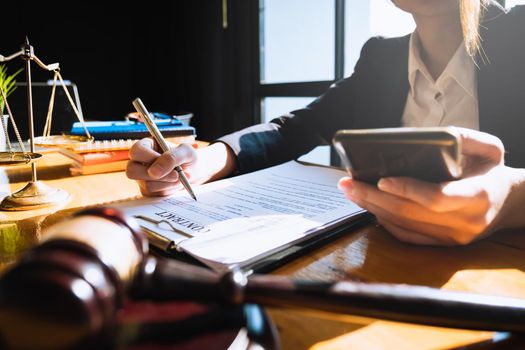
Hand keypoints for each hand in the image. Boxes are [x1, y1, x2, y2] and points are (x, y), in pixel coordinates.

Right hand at [126, 139, 236, 196]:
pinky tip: (176, 183)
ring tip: (181, 177)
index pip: (136, 151)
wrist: (193, 171)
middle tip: (177, 175)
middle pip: (132, 170)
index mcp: (146, 146)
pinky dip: (168, 189)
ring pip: (146, 184)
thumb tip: (154, 172)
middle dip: (156, 175)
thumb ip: (172, 157)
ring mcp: (141, 177)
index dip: (148, 157)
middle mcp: (139, 162)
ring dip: (167, 182)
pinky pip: (153, 194)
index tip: (166, 162)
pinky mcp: (147, 190)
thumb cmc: (188, 157)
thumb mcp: (186, 151)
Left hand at [337, 128, 524, 244]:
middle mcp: (464, 223)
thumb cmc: (493, 171)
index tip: (381, 179)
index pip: (437, 198)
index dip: (407, 190)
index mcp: (478, 197)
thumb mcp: (491, 148)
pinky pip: (406, 236)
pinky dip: (383, 220)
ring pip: (403, 226)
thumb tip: (437, 135)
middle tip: (347, 183)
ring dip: (371, 208)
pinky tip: (367, 205)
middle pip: (410, 213)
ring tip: (350, 190)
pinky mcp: (441, 245)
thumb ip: (467, 138)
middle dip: (373, 197)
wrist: (510, 204)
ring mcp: (451, 239)